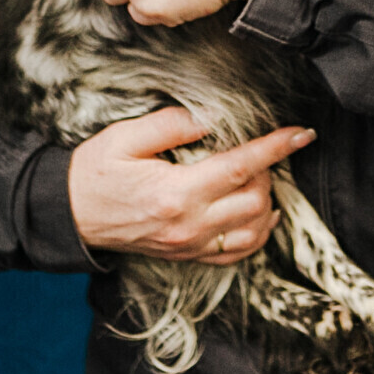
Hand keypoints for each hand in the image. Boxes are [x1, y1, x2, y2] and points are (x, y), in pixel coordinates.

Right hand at [68, 106, 309, 261]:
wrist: (70, 215)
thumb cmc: (94, 172)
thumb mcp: (125, 137)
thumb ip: (172, 124)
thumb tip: (214, 117)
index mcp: (175, 192)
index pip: (241, 167)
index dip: (276, 148)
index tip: (302, 133)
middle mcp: (189, 225)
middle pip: (256, 199)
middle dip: (269, 170)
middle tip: (259, 148)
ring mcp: (190, 245)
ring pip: (254, 230)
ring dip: (268, 201)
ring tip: (260, 176)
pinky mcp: (187, 256)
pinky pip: (237, 253)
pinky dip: (258, 233)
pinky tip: (262, 213)